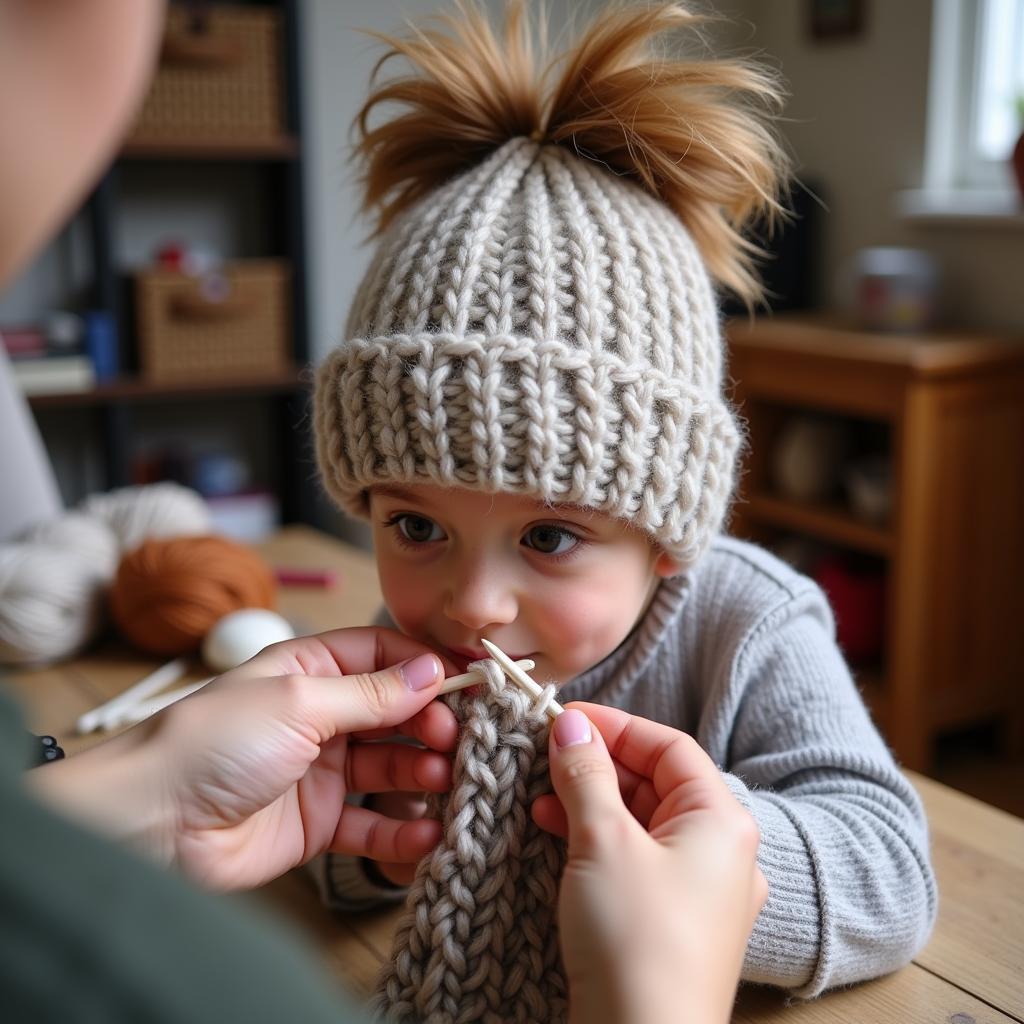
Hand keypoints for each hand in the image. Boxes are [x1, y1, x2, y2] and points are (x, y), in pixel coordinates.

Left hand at [31, 628, 457, 889]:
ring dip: (424, 775)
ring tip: (448, 783)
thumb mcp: (298, 703)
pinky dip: (400, 831)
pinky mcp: (317, 823)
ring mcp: (320, 769)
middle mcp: (320, 715)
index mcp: (309, 670)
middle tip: (459, 741)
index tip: (469, 681)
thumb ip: (371, 693)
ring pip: (390, 766)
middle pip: (395, 712)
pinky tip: (426, 836)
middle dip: (431, 724)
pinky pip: (370, 823)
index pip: (382, 655)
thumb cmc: (213, 743)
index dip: (425, 666)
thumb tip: (432, 671)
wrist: (150, 825)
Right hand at [532, 703, 766, 1023]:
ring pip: (642, 824)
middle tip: (544, 755)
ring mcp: (700, 893)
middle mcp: (722, 853)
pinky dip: (597, 843)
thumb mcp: (603, 842)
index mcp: (723, 821)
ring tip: (538, 796)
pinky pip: (636, 862)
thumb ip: (585, 775)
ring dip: (590, 803)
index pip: (669, 746)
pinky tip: (554, 837)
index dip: (615, 725)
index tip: (563, 719)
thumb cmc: (638, 942)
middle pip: (656, 783)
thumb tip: (570, 725)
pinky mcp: (672, 925)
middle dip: (596, 766)